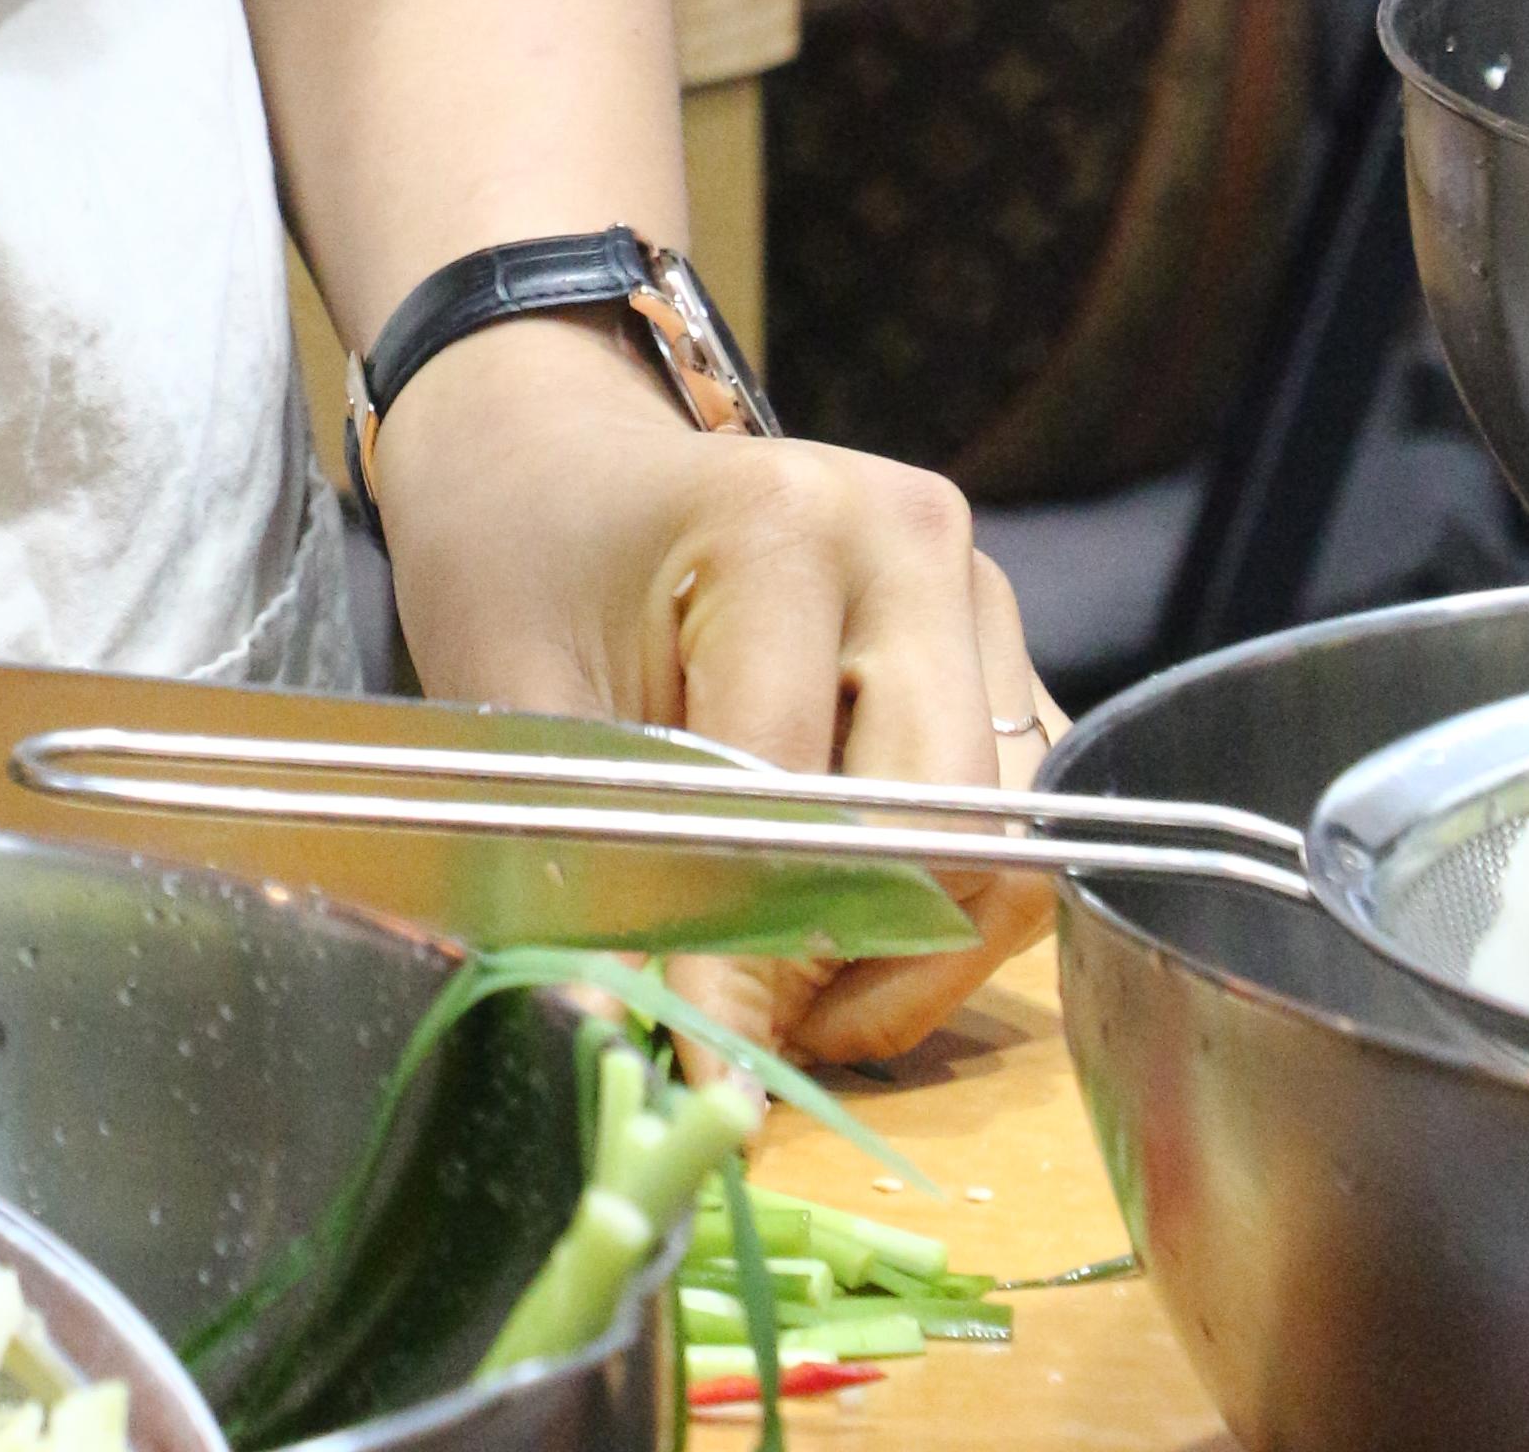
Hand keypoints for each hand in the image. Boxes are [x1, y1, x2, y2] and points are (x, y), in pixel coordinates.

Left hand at [370, 312, 1059, 1063]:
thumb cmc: (520, 556)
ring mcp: (973, 588)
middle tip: (749, 1038)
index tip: (706, 1077)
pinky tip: (831, 925)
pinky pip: (1013, 818)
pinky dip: (940, 903)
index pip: (802, 798)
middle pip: (944, 825)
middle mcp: (912, 543)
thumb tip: (630, 1060)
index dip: (752, 958)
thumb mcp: (516, 702)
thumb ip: (584, 876)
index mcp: (785, 526)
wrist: (553, 451)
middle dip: (850, 960)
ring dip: (910, 949)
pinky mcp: (996, 645)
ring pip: (1003, 840)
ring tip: (784, 990)